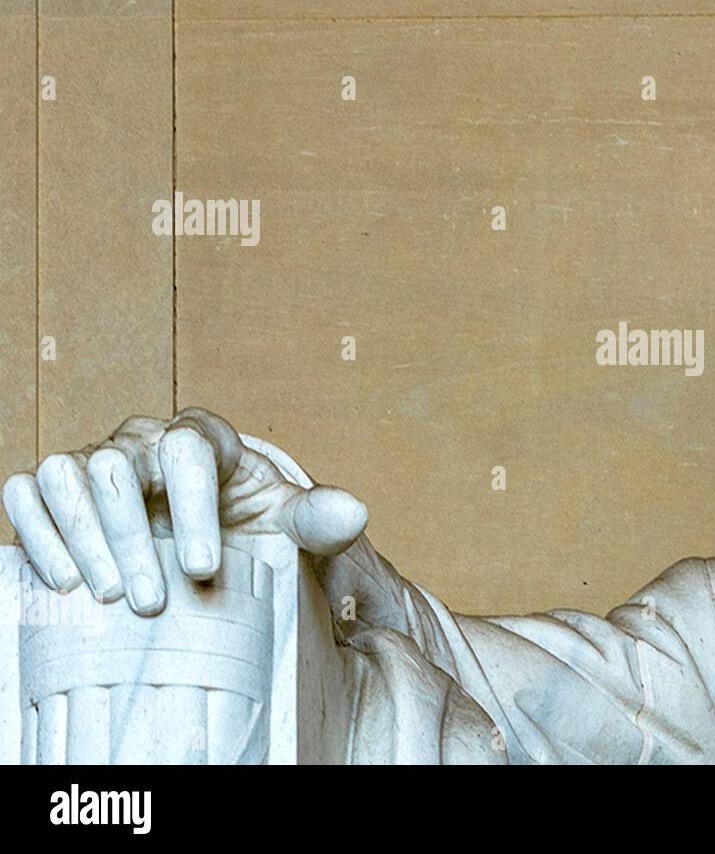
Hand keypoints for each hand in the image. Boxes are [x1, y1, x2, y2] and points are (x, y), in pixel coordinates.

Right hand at [2, 407, 367, 615]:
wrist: (214, 542)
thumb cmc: (251, 526)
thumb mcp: (290, 524)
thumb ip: (318, 518)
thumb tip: (354, 512)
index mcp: (203, 439)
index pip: (188, 449)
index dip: (193, 506)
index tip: (204, 568)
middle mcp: (142, 441)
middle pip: (117, 467)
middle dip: (131, 537)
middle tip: (153, 601)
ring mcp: (95, 462)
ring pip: (67, 476)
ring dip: (83, 539)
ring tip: (111, 597)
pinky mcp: (56, 490)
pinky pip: (26, 492)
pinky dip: (39, 532)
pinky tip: (65, 581)